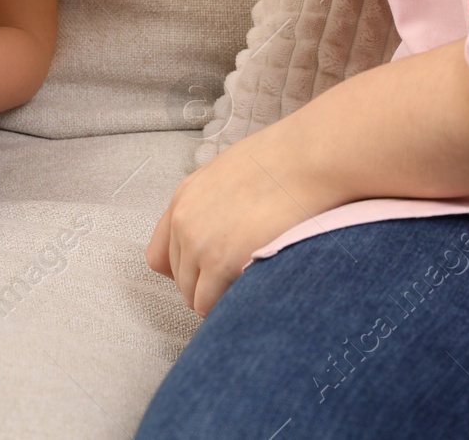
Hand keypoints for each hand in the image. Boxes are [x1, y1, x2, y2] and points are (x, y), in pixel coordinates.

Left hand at [146, 122, 343, 317]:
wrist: (309, 160)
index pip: (159, 255)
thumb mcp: (235, 175)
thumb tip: (225, 230)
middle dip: (206, 286)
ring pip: (193, 296)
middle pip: (179, 279)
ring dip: (218, 299)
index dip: (185, 271)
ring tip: (250, 288)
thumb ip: (217, 204)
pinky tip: (253, 293)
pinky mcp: (219, 262)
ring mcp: (198, 243)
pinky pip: (209, 305)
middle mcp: (183, 221)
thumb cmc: (286, 164)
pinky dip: (228, 307)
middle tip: (240, 283)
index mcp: (184, 198)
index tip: (208, 275)